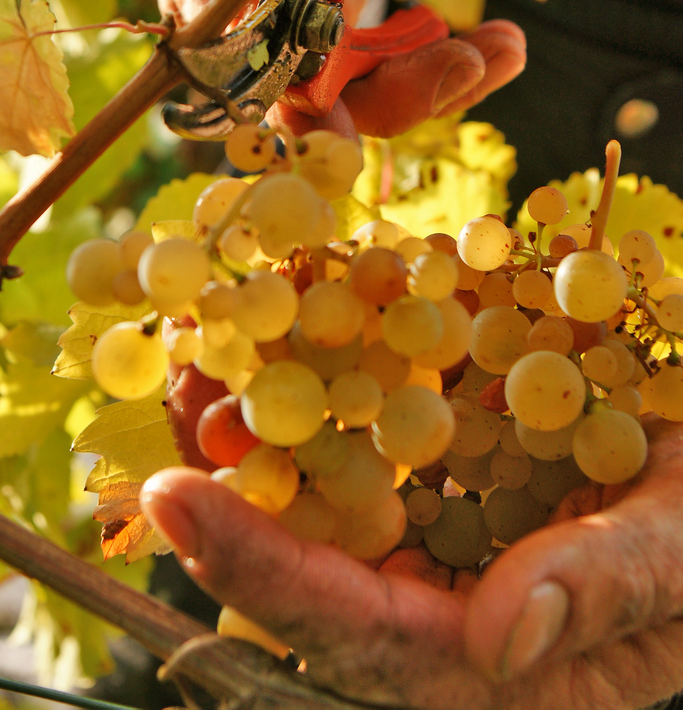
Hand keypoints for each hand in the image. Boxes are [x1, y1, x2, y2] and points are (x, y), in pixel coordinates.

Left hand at [140, 416, 682, 709]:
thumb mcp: (680, 556)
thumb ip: (605, 589)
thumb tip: (500, 635)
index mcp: (492, 665)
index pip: (360, 634)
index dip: (262, 573)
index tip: (175, 499)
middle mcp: (439, 613)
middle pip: (305, 572)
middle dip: (225, 494)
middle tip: (172, 398)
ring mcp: (434, 543)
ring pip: (320, 505)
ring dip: (254, 438)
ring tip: (197, 363)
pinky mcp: (440, 485)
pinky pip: (361, 451)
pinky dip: (317, 399)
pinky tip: (285, 340)